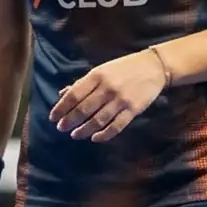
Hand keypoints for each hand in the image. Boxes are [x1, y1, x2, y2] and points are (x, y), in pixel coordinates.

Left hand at [51, 49, 170, 141]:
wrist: (153, 67)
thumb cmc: (123, 68)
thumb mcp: (101, 70)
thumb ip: (82, 83)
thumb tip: (62, 94)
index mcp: (97, 76)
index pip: (74, 95)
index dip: (61, 108)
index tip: (53, 118)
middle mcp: (107, 88)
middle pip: (83, 109)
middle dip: (69, 121)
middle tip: (61, 128)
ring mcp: (121, 100)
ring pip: (97, 120)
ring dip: (83, 130)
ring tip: (75, 135)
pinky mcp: (133, 110)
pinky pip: (116, 127)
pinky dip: (104, 135)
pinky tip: (95, 138)